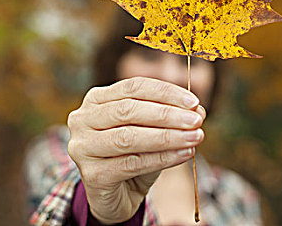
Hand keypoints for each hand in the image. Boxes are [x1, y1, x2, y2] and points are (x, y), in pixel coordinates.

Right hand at [67, 76, 205, 223]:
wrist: (116, 195)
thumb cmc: (133, 154)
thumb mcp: (152, 131)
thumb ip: (171, 118)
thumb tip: (198, 110)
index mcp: (96, 99)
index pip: (133, 87)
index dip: (165, 92)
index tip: (194, 102)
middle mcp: (83, 119)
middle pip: (129, 110)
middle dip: (167, 114)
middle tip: (197, 120)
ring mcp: (83, 147)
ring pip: (129, 137)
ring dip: (167, 136)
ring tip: (194, 137)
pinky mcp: (92, 174)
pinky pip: (132, 163)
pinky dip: (162, 158)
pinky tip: (183, 154)